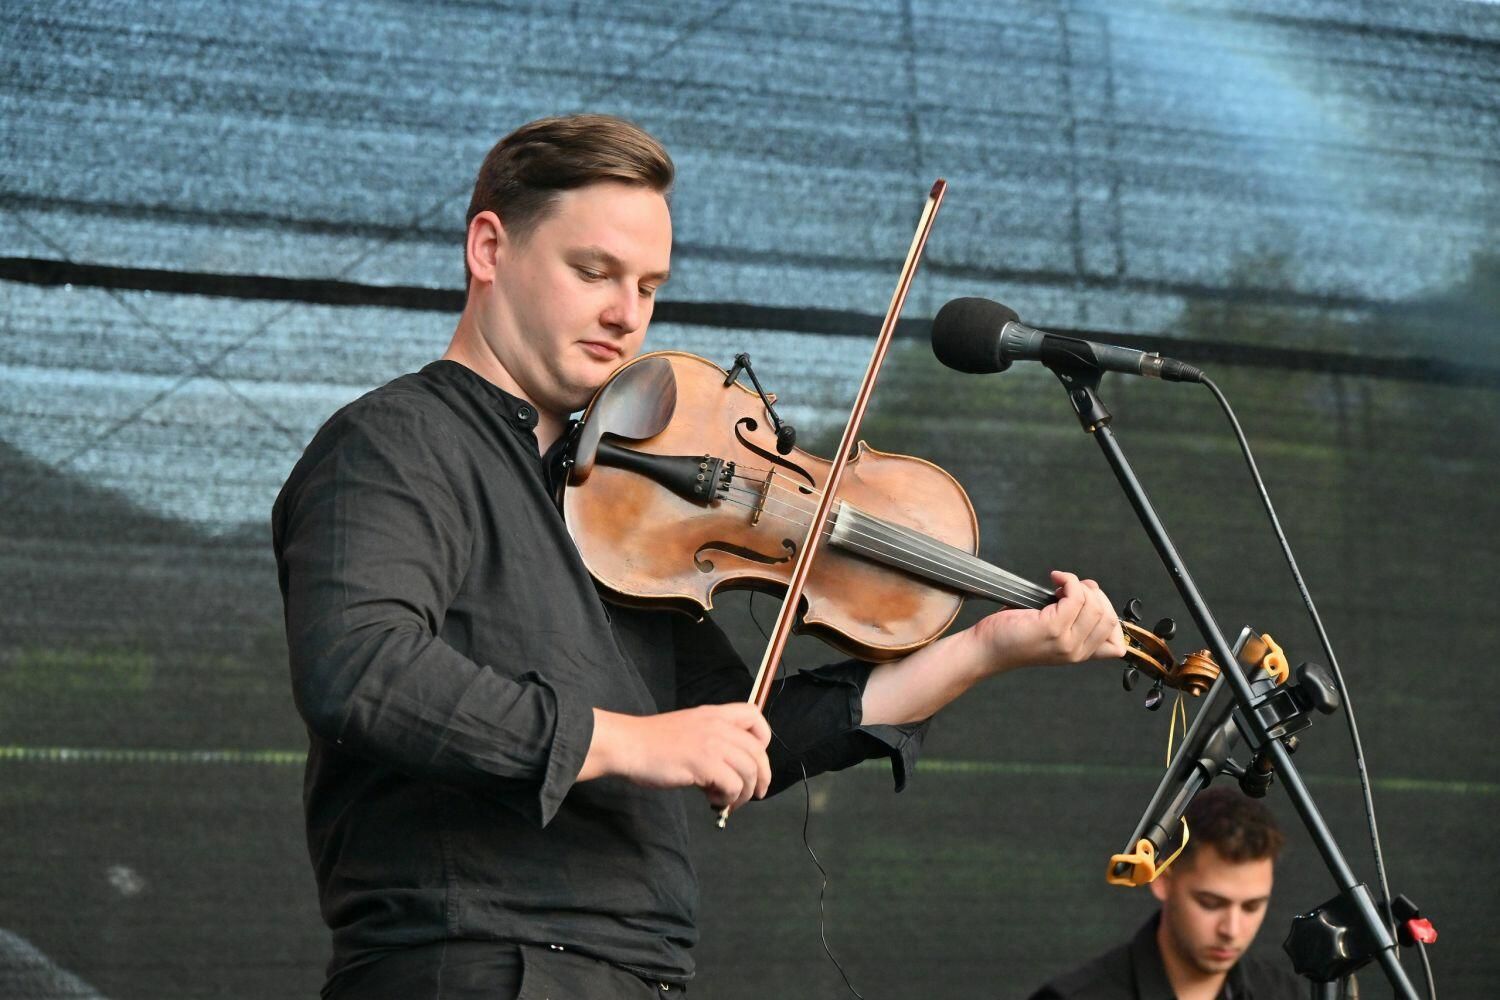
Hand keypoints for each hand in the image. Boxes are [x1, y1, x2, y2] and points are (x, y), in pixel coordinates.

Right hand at [579, 703, 771, 810]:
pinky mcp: (704, 763)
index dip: (762, 739)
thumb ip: (711, 742)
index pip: (755, 715)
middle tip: (755, 795)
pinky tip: (712, 799)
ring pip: (750, 771)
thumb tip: (727, 770)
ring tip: (727, 802)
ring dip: (744, 793)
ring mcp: (712, 744)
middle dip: (762, 777)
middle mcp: (718, 726)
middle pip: (758, 752)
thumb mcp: (689, 730)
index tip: (754, 759)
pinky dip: (728, 798)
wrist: (628, 745)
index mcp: (715, 714)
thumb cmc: (652, 742)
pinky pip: (733, 785)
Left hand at [969, 571, 1128, 672]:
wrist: (986, 649)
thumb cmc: (1013, 636)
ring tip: (1059, 586)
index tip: (1090, 602)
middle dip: (1095, 595)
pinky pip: (1075, 596)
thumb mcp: (1052, 632)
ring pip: (1094, 605)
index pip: (1117, 644)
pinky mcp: (1051, 628)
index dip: (1109, 615)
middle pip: (1108, 617)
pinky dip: (1068, 581)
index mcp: (1079, 655)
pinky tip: (1054, 579)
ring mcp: (1065, 641)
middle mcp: (1076, 652)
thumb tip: (1090, 590)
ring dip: (1079, 586)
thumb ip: (1075, 618)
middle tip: (1071, 589)